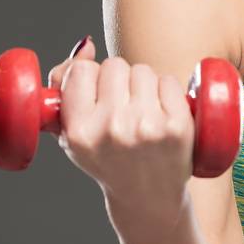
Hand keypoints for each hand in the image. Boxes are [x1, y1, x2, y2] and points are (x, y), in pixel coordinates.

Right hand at [46, 35, 194, 214]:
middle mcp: (112, 129)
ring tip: (142, 110)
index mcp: (80, 132)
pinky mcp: (178, 126)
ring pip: (142, 70)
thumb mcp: (72, 134)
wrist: (147, 198)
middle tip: (122, 104)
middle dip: (118, 79)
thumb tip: (87, 45)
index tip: (94, 92)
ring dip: (142, 84)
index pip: (81, 71)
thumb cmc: (107, 159)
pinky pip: (169, 81)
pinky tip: (162, 112)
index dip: (89, 76)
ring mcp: (147, 127)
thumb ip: (65, 86)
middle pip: (115, 65)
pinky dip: (166, 91)